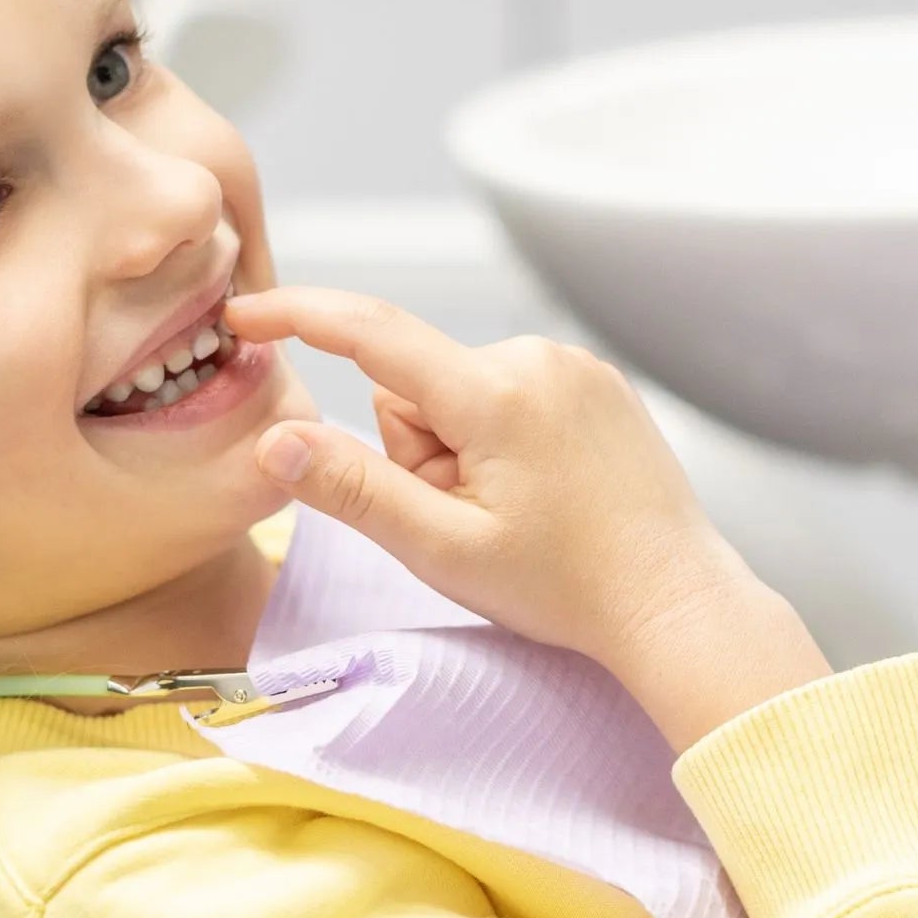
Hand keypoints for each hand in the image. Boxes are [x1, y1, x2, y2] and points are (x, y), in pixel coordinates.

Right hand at [226, 286, 769, 669]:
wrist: (673, 602)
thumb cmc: (567, 588)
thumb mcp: (444, 549)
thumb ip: (353, 489)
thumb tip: (274, 441)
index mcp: (495, 393)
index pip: (372, 332)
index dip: (299, 317)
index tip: (245, 316)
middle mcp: (538, 358)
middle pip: (418, 387)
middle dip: (420, 450)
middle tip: (468, 518)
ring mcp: (576, 367)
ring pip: (463, 394)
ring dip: (462, 450)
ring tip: (515, 512)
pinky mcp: (598, 383)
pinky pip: (511, 395)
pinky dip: (504, 441)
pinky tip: (545, 493)